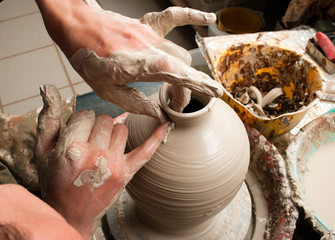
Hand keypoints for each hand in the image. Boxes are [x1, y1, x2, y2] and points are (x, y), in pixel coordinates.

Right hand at [35, 84, 169, 238]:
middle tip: (89, 140)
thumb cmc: (55, 180)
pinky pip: (146, 151)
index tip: (77, 132)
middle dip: (96, 125)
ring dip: (112, 132)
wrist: (70, 214)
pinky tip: (166, 124)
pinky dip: (156, 137)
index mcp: (71, 148)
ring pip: (122, 129)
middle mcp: (94, 155)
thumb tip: (51, 89)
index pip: (85, 115)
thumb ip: (48, 119)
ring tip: (102, 145)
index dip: (81, 121)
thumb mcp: (42, 151)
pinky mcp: (126, 173)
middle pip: (105, 119)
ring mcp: (113, 164)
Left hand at [36, 0, 222, 121]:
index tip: (215, 93)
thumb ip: (136, 104)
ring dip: (184, 71)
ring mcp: (149, 34)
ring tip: (178, 85)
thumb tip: (159, 116)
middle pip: (182, 67)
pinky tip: (208, 20)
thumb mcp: (106, 91)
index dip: (197, 84)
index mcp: (136, 65)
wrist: (76, 26)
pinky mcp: (147, 24)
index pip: (176, 75)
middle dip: (185, 88)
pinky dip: (193, 18)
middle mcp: (148, 47)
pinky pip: (174, 16)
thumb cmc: (87, 58)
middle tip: (177, 103)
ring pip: (180, 52)